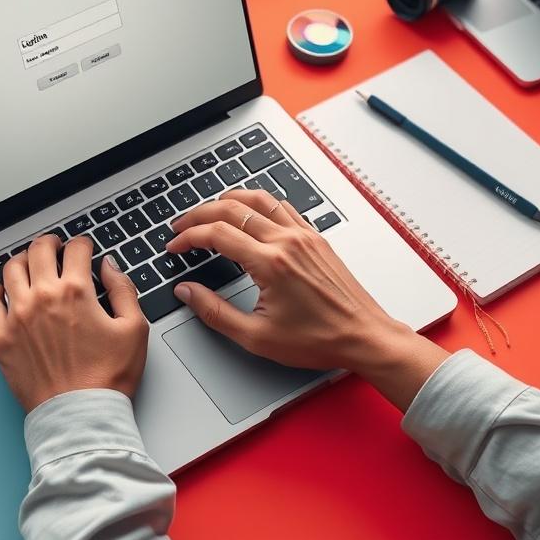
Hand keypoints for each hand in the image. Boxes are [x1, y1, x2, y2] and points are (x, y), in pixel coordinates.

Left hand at [0, 235, 148, 411]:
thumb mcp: (134, 328)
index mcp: (76, 291)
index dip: (84, 243)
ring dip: (24, 259)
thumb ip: (123, 289)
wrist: (80, 415)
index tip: (84, 248)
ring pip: (12, 268)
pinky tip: (5, 290)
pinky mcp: (1, 337)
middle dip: (51, 242)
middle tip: (56, 247)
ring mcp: (17, 316)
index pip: (76, 248)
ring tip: (31, 263)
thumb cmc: (107, 377)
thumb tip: (110, 267)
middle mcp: (43, 297)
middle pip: (40, 250)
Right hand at [166, 190, 448, 410]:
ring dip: (228, 200)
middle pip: (232, 209)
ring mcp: (304, 235)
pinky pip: (282, 207)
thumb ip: (215, 312)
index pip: (217, 234)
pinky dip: (258, 203)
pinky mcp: (315, 237)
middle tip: (182, 226)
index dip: (189, 237)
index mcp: (270, 264)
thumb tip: (187, 292)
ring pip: (258, 199)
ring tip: (209, 210)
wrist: (364, 336)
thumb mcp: (257, 337)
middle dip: (200, 214)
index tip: (175, 246)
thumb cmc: (319, 339)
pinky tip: (250, 212)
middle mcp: (287, 241)